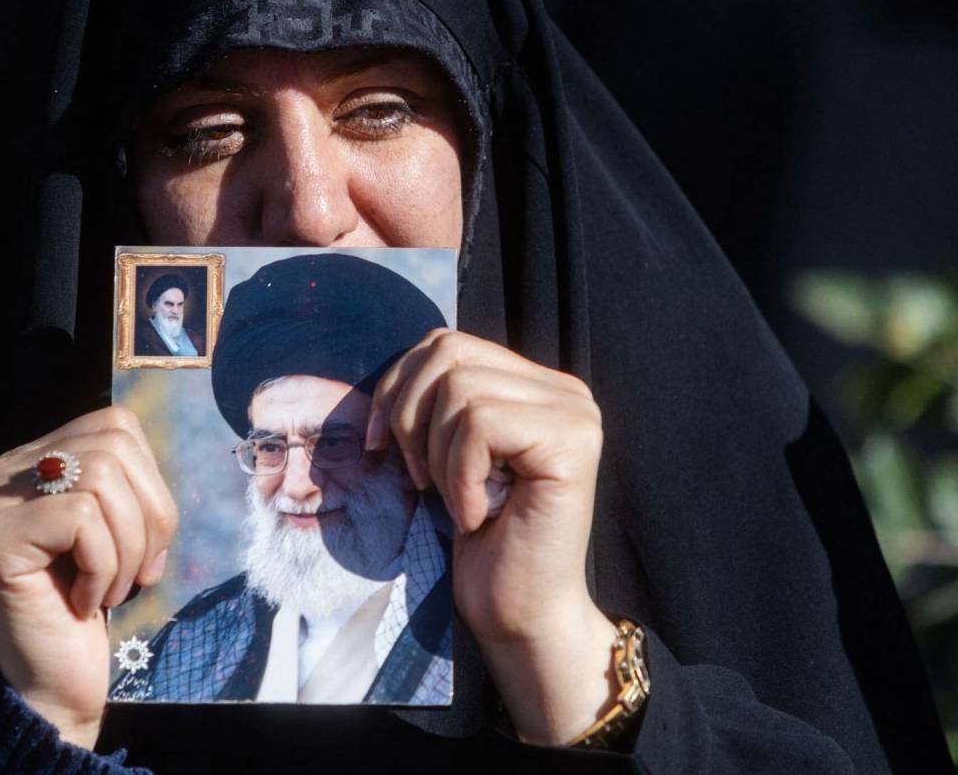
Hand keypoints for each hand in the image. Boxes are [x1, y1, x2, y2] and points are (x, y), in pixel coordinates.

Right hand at [0, 407, 178, 747]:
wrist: (55, 687)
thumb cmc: (91, 608)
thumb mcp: (116, 528)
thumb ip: (123, 481)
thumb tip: (152, 455)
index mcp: (28, 463)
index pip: (113, 426)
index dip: (152, 481)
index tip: (149, 543)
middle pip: (112, 444)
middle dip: (150, 513)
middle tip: (141, 571)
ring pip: (101, 477)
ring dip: (129, 545)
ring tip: (111, 589)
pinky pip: (83, 518)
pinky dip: (105, 564)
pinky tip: (87, 601)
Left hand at [367, 330, 619, 743]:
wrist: (521, 614)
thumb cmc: (483, 543)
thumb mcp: (449, 453)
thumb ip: (440, 401)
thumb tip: (394, 371)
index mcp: (537, 385)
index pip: (446, 343)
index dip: (398, 388)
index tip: (382, 445)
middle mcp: (566, 391)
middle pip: (448, 352)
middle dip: (411, 417)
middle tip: (420, 479)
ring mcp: (575, 414)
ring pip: (460, 389)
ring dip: (437, 454)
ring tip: (455, 499)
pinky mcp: (571, 443)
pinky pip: (479, 425)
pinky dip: (458, 476)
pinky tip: (476, 515)